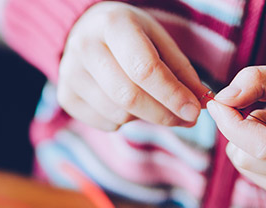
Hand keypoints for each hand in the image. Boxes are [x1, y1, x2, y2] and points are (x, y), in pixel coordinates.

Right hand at [57, 2, 208, 130]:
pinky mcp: (65, 96)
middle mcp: (85, 47)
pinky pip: (106, 124)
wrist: (85, 32)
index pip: (145, 69)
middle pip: (129, 97)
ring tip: (152, 102)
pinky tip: (126, 103)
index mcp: (112, 24)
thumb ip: (180, 72)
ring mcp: (70, 74)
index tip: (194, 111)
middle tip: (185, 119)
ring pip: (118, 114)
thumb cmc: (130, 36)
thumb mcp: (158, 40)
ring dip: (145, 117)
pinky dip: (125, 121)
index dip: (172, 95)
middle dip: (163, 114)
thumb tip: (200, 105)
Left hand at [206, 60, 265, 192]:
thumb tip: (223, 99)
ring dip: (247, 137)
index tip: (218, 101)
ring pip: (243, 164)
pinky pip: (247, 168)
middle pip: (247, 157)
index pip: (263, 147)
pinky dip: (250, 148)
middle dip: (241, 127)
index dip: (232, 124)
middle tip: (265, 105)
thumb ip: (260, 80)